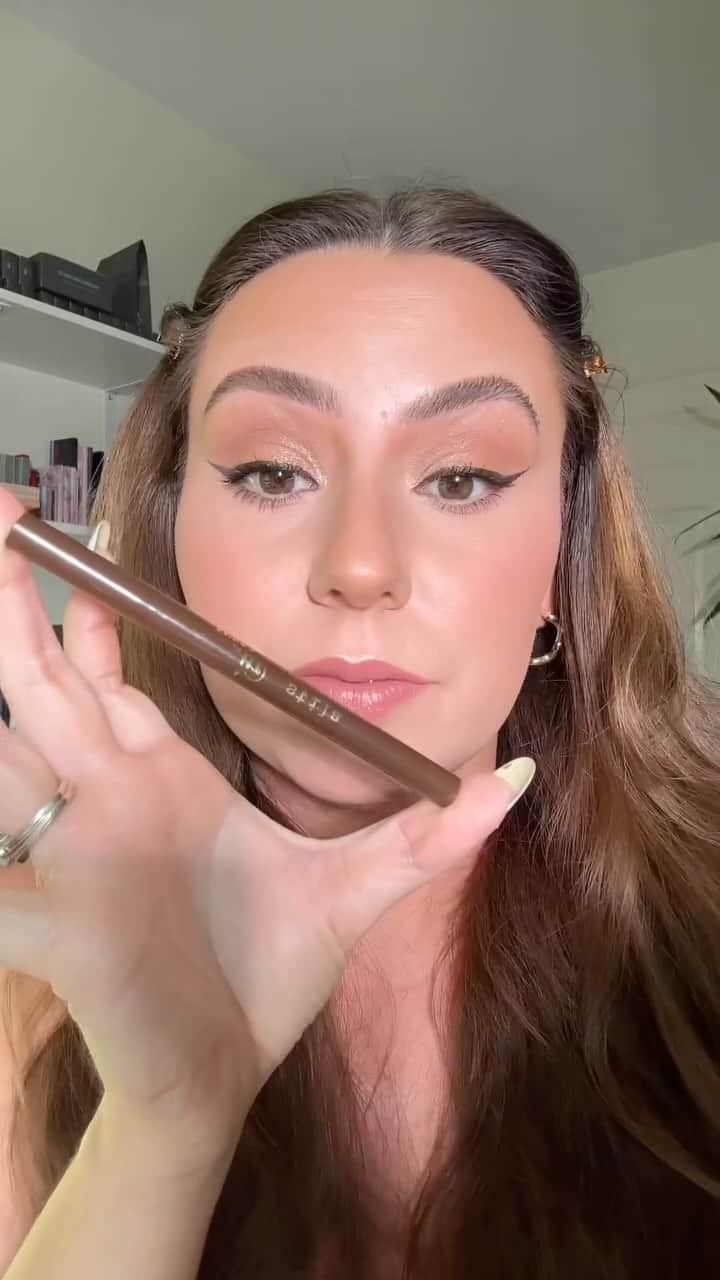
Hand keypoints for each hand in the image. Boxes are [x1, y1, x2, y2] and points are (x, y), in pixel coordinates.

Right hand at [0, 486, 530, 1172]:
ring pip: (11, 751)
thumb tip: (519, 776)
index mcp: (164, 784)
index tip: (93, 547)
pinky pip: (0, 880)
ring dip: (0, 676)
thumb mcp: (356, 891)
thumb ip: (429, 836)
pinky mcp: (50, 919)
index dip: (95, 622)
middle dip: (19, 609)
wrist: (220, 1075)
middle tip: (9, 520)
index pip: (113, 682)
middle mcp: (108, 802)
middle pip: (46, 684)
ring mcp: (72, 852)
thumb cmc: (268, 977)